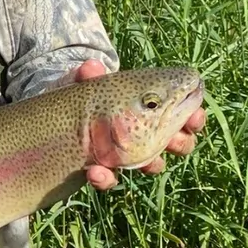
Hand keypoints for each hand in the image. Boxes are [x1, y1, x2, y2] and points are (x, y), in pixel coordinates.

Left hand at [72, 59, 206, 191]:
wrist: (52, 125)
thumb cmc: (73, 99)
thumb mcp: (78, 85)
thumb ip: (85, 77)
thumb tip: (91, 66)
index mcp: (145, 106)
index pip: (179, 110)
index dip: (192, 115)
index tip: (194, 118)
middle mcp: (141, 131)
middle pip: (177, 141)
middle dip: (182, 143)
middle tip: (174, 142)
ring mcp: (124, 154)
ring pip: (151, 165)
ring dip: (153, 164)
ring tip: (147, 163)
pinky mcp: (102, 172)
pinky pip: (109, 180)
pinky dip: (104, 178)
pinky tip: (95, 172)